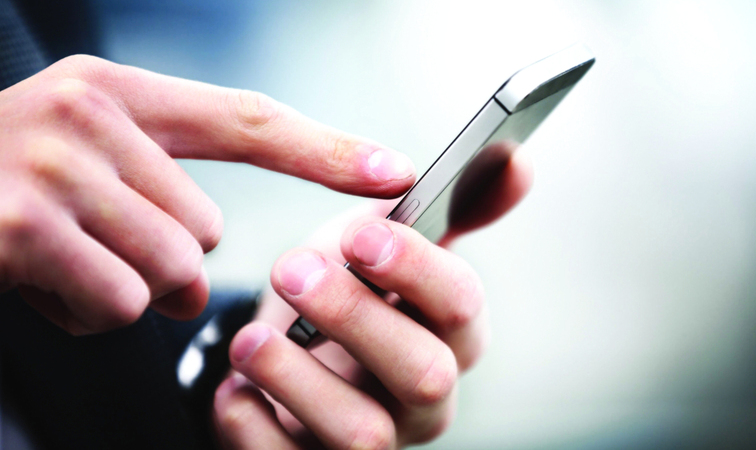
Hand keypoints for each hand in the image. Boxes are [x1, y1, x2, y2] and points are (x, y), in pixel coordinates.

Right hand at [0, 55, 414, 333]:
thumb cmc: (5, 183)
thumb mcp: (85, 156)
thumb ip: (163, 183)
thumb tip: (218, 250)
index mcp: (118, 95)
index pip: (248, 120)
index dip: (327, 149)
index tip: (394, 169)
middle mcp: (89, 117)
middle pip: (205, 228)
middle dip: (164, 258)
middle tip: (96, 240)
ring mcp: (54, 169)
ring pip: (170, 273)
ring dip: (128, 288)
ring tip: (66, 260)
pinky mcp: (25, 230)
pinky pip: (120, 304)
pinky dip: (88, 314)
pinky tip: (39, 281)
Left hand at [213, 150, 532, 448]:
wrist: (295, 351)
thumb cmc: (351, 291)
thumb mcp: (390, 241)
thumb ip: (448, 205)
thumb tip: (513, 159)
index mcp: (450, 334)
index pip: (463, 308)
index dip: (416, 271)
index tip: (359, 235)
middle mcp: (425, 397)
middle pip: (424, 374)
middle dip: (357, 318)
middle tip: (292, 270)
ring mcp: (376, 439)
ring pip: (363, 436)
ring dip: (299, 380)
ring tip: (249, 340)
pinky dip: (254, 428)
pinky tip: (234, 390)